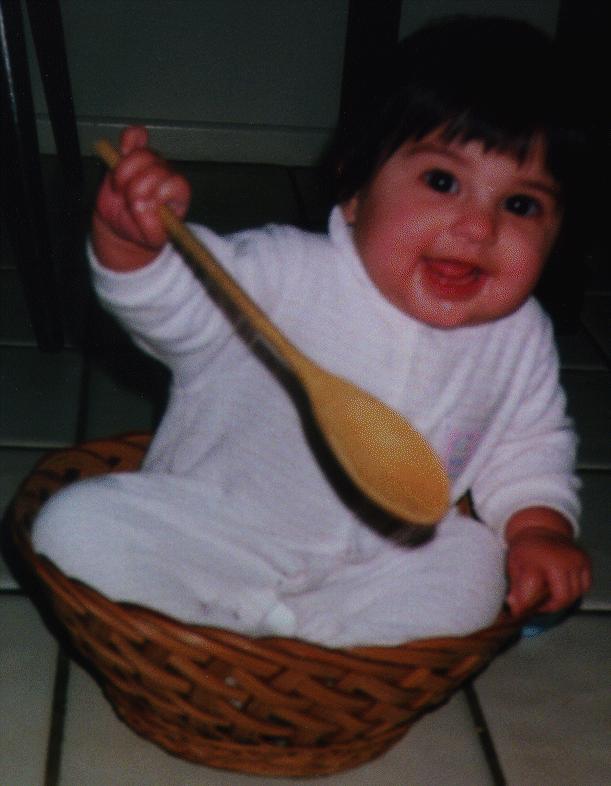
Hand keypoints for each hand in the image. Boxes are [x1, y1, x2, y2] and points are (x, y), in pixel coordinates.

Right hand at [92, 125, 190, 269]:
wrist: (122, 222)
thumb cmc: (140, 231)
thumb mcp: (150, 238)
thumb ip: (150, 226)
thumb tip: (142, 207)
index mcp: (178, 195)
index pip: (174, 184)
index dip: (156, 195)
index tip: (142, 209)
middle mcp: (168, 175)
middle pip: (155, 169)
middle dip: (135, 189)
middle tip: (128, 202)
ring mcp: (152, 163)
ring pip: (140, 155)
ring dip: (123, 174)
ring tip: (120, 189)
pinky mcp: (134, 153)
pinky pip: (135, 135)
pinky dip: (128, 140)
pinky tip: (122, 151)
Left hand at [505, 526, 590, 616]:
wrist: (540, 528)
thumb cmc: (525, 550)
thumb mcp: (513, 566)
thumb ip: (515, 587)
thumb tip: (514, 608)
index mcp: (537, 561)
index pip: (535, 591)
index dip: (527, 605)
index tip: (521, 610)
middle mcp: (559, 560)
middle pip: (562, 597)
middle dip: (551, 606)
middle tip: (540, 605)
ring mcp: (574, 559)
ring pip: (575, 594)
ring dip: (563, 599)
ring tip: (550, 595)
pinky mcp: (584, 560)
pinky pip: (584, 586)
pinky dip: (575, 590)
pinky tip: (562, 586)